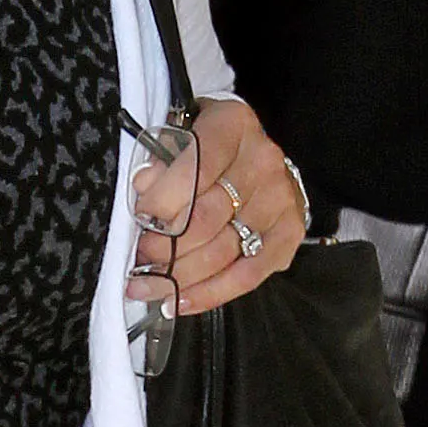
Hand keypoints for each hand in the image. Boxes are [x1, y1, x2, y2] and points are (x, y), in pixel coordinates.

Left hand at [127, 91, 305, 321]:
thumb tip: (144, 187)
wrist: (252, 155)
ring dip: (179, 276)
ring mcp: (280, 199)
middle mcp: (263, 161)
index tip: (138, 220)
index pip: (195, 168)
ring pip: (223, 251)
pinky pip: (248, 275)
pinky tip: (179, 301)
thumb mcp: (179, 134)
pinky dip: (210, 293)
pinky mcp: (289, 233)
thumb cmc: (206, 146)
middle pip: (207, 218)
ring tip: (148, 286)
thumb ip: (160, 158)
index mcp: (233, 125)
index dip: (162, 201)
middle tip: (138, 262)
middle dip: (165, 246)